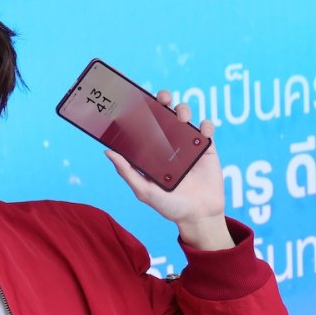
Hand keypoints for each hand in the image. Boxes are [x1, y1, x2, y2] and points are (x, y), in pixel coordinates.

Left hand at [104, 90, 232, 249]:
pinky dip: (205, 125)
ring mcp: (188, 144)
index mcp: (152, 151)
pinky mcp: (206, 148)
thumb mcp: (144, 191)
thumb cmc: (169, 206)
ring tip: (180, 117)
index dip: (141, 110)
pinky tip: (202, 131)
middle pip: (165, 114)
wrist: (198, 216)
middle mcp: (168, 144)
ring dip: (183, 109)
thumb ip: (127, 172)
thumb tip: (108, 152)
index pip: (145, 125)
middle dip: (163, 100)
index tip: (136, 100)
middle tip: (162, 98)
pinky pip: (207, 129)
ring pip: (184, 117)